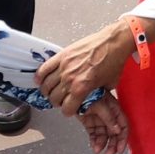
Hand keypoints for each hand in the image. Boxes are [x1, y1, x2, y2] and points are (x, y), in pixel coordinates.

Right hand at [40, 19, 154, 112]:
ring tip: (52, 90)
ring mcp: (64, 66)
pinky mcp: (62, 55)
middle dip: (58, 102)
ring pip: (46, 86)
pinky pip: (44, 69)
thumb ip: (96, 94)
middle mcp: (70, 79)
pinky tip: (41, 80)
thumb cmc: (114, 62)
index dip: (69, 110)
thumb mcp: (108, 86)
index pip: (66, 109)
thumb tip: (91, 99)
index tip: (70, 108)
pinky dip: (40, 76)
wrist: (114, 42)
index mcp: (81, 89)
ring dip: (48, 91)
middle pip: (54, 99)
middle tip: (62, 99)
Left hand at [75, 95, 128, 153]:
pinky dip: (94, 142)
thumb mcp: (101, 104)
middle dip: (112, 145)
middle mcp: (108, 116)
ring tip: (97, 151)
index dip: (123, 138)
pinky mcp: (89, 122)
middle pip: (114, 133)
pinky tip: (93, 147)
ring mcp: (99, 120)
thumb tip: (117, 130)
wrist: (73, 91)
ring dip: (102, 144)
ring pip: (104, 136)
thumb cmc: (89, 93)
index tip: (120, 149)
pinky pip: (94, 134)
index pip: (123, 125)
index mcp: (114, 110)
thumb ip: (109, 117)